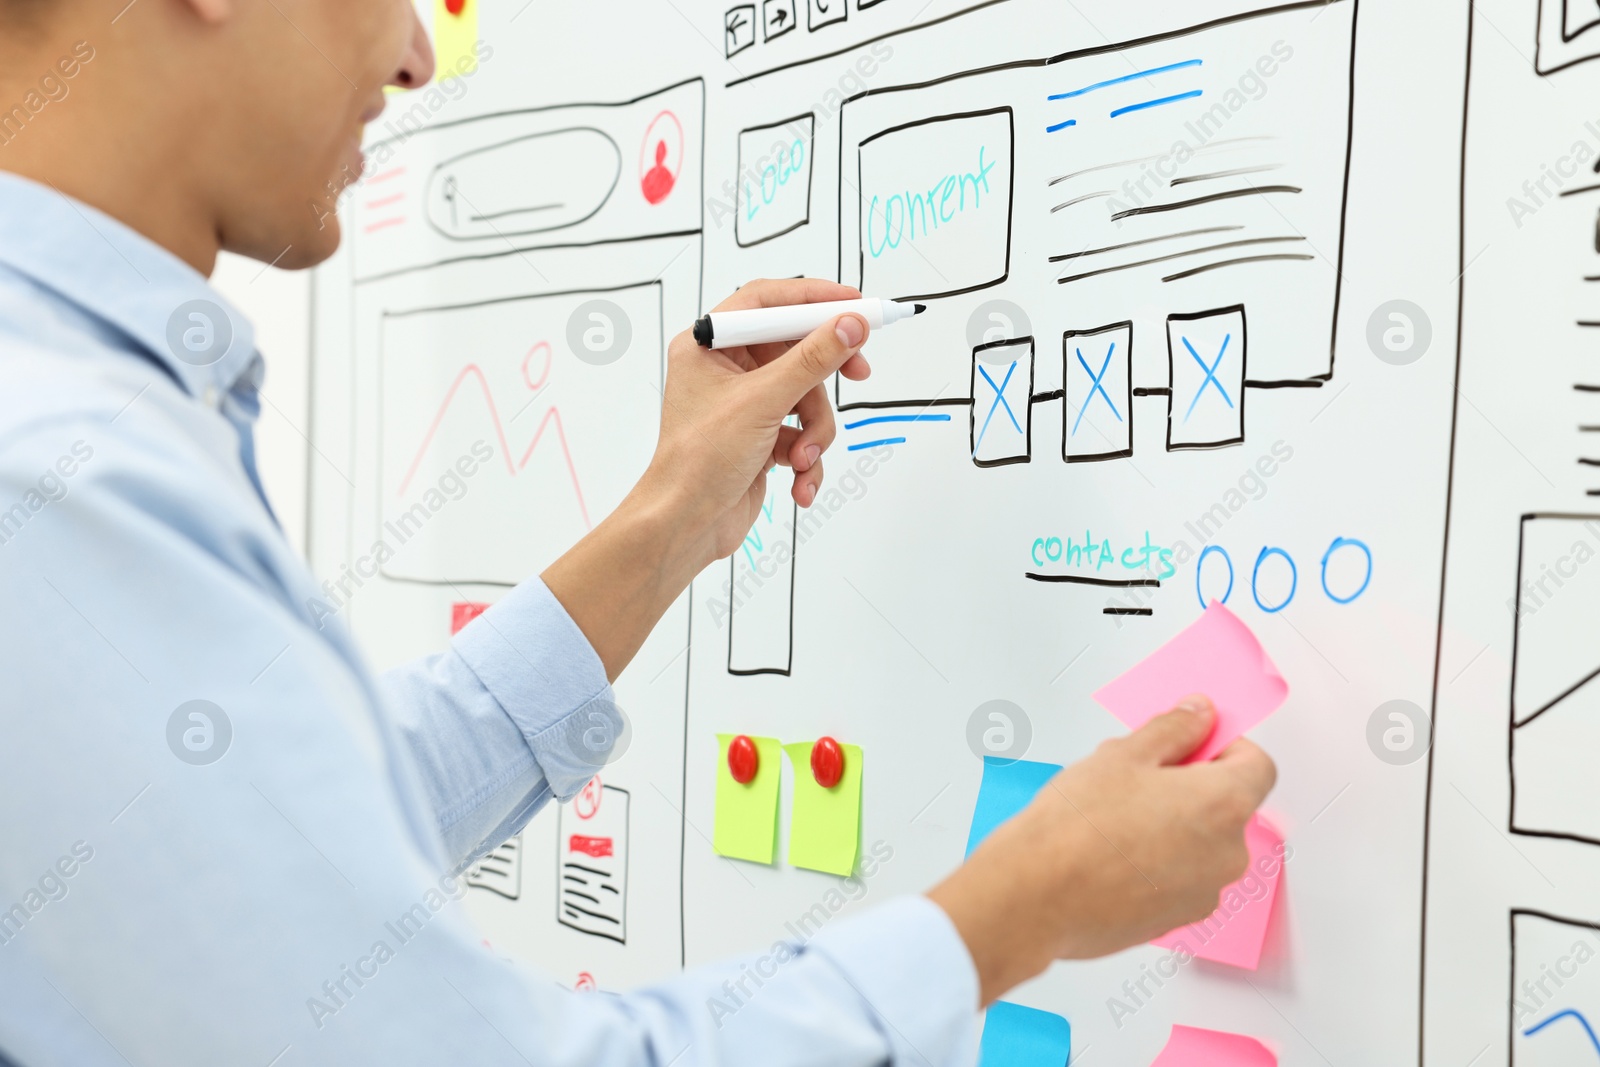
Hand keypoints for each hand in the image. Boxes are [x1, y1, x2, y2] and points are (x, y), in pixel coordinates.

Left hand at [634, 278, 871, 566]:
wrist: (686, 526)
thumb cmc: (699, 462)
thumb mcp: (763, 402)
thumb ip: (812, 359)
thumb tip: (850, 325)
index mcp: (709, 346)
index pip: (767, 301)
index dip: (813, 298)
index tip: (855, 305)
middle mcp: (724, 369)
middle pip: (795, 349)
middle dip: (825, 374)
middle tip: (859, 372)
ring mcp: (743, 405)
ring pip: (805, 397)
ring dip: (815, 431)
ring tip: (804, 457)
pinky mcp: (759, 438)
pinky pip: (800, 432)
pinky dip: (807, 457)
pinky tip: (799, 482)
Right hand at [927, 697, 1276, 1004]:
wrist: (1035, 898)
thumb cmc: (1075, 830)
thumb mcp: (1122, 755)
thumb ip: (1173, 729)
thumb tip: (1199, 715)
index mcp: (1224, 805)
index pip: (1257, 765)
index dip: (1224, 747)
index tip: (1190, 742)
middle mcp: (1227, 855)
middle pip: (1226, 805)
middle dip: (1190, 786)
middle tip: (1137, 777)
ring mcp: (1203, 893)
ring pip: (1200, 843)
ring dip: (1173, 825)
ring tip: (1115, 818)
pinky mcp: (1175, 919)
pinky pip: (1180, 877)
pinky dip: (1158, 861)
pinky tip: (1112, 852)